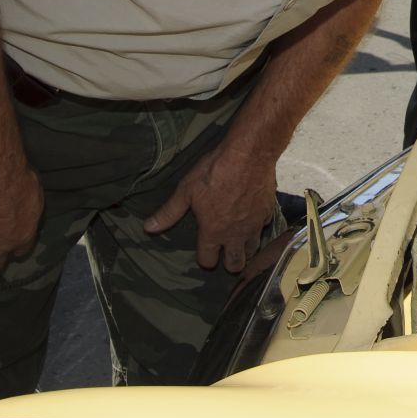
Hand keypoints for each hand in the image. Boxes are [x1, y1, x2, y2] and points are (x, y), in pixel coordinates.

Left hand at [144, 142, 277, 271]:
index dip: (205, 258)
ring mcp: (255, 224)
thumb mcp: (186, 190)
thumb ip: (169, 212)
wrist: (249, 154)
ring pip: (253, 249)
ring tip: (240, 242)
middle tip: (225, 254)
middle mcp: (235, 234)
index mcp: (213, 232)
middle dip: (229, 263)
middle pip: (235, 264)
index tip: (204, 251)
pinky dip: (258, 226)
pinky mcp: (268, 211)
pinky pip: (264, 227)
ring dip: (246, 248)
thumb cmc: (214, 172)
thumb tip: (148, 229)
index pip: (208, 260)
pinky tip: (254, 218)